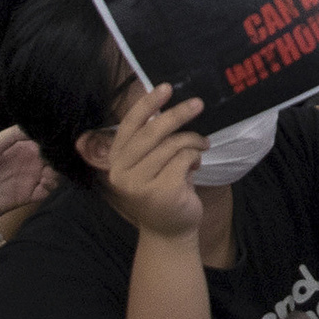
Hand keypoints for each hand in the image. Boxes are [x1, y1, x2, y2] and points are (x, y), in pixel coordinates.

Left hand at [0, 124, 52, 229]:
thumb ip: (13, 134)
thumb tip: (38, 123)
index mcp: (21, 147)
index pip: (44, 139)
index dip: (53, 138)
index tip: (60, 136)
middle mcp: (29, 161)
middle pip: (53, 156)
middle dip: (59, 155)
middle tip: (58, 156)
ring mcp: (30, 179)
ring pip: (55, 173)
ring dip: (57, 171)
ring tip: (48, 172)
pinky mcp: (29, 196)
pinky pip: (48, 190)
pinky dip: (51, 186)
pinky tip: (43, 183)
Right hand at [96, 84, 212, 241]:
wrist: (170, 231)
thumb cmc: (163, 188)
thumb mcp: (152, 163)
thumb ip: (153, 140)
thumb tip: (171, 104)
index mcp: (116, 160)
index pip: (129, 125)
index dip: (146, 104)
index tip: (165, 87)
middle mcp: (121, 172)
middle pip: (151, 132)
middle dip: (177, 114)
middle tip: (198, 104)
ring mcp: (138, 184)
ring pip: (171, 145)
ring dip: (192, 140)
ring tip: (202, 145)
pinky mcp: (159, 192)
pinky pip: (183, 159)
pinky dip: (195, 157)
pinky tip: (196, 165)